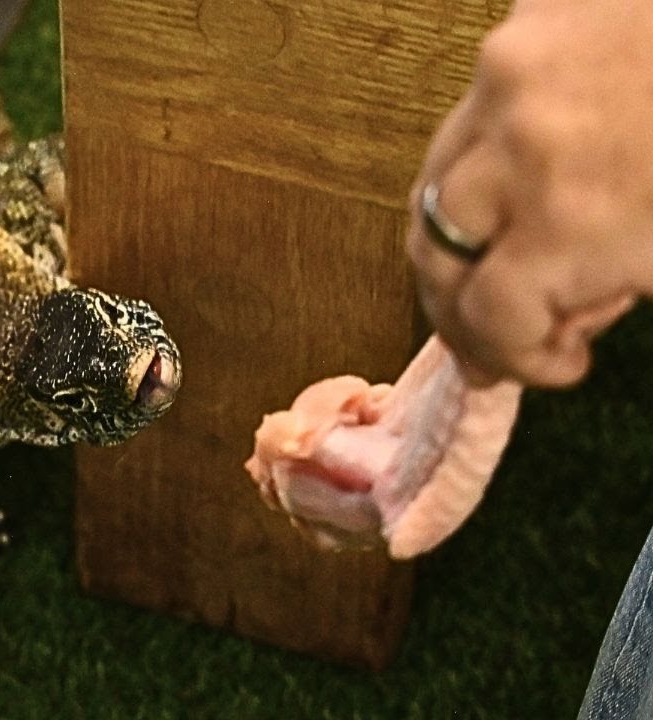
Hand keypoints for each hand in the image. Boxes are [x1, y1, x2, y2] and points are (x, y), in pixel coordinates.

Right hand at [406, 0, 652, 386]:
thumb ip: (617, 287)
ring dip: (456, 244)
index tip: (554, 367)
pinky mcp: (507, 42)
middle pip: (435, 257)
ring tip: (490, 267)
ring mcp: (503, 87)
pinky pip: (465, 126)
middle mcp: (517, 153)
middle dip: (457, 310)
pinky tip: (516, 188)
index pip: (490, 314)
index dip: (514, 357)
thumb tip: (561, 321)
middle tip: (490, 341)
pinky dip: (481, 171)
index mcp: (577, 219)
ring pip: (432, 190)